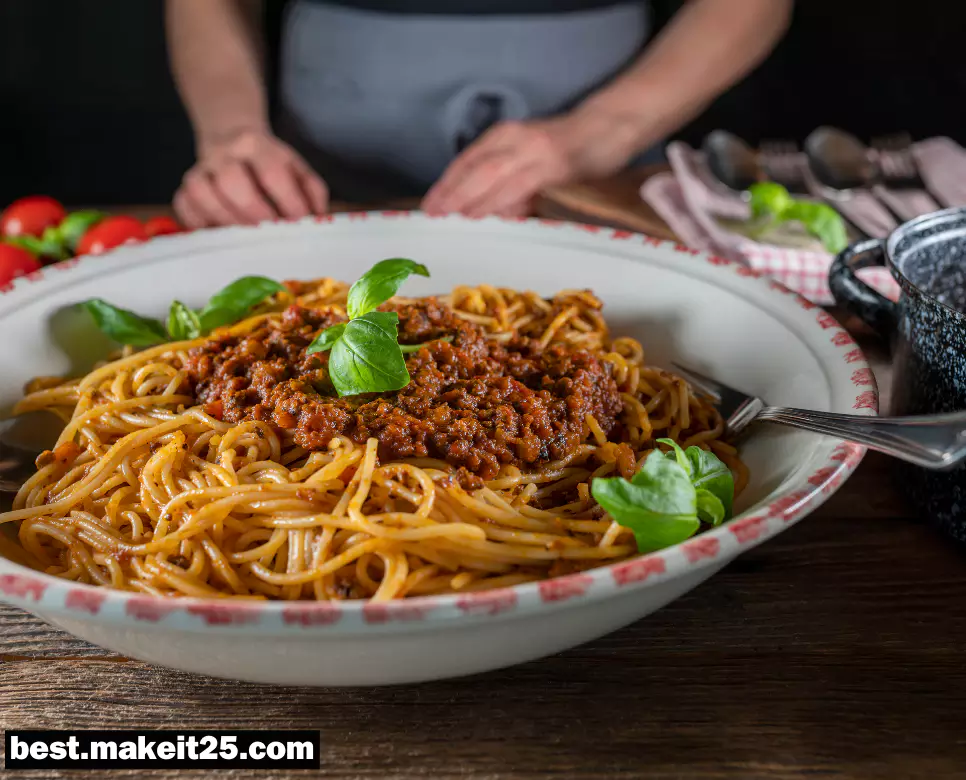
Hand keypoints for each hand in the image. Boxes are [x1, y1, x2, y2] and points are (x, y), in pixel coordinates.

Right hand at [174, 130, 328, 227]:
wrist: (231, 138)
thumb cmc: (270, 164)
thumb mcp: (296, 168)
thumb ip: (312, 192)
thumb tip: (319, 219)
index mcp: (257, 145)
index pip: (272, 172)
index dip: (287, 201)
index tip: (299, 223)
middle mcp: (224, 153)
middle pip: (232, 181)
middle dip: (253, 211)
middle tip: (269, 231)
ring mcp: (201, 169)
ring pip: (201, 192)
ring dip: (225, 218)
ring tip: (244, 236)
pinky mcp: (186, 186)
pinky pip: (183, 204)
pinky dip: (197, 222)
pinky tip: (217, 233)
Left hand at [422, 112, 638, 218]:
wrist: (611, 126)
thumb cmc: (572, 147)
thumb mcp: (532, 161)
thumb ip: (513, 184)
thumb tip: (497, 213)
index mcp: (505, 135)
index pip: (467, 160)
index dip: (447, 183)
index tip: (430, 205)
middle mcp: (514, 138)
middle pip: (473, 168)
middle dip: (451, 192)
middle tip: (432, 214)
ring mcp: (534, 149)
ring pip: (491, 174)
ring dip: (469, 197)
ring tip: (452, 216)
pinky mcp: (554, 162)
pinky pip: (519, 184)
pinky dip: (499, 199)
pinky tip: (485, 212)